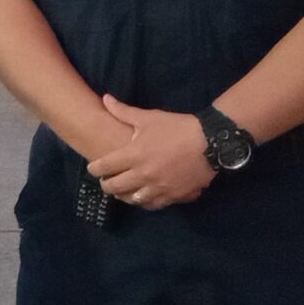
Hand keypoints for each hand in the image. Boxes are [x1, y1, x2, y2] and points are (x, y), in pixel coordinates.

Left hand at [85, 96, 214, 209]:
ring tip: (123, 191)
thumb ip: (123, 112)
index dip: (94, 169)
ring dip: (124, 196)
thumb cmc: (177, 128)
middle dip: (106, 185)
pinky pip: (152, 205)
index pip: (103, 167)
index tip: (93, 168)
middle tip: (106, 181)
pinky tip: (143, 197)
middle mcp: (142, 175)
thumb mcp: (149, 118)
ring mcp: (158, 188)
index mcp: (133, 155)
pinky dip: (144, 202)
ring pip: (131, 200)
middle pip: (113, 188)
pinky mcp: (172, 197)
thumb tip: (105, 99)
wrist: (210, 143)